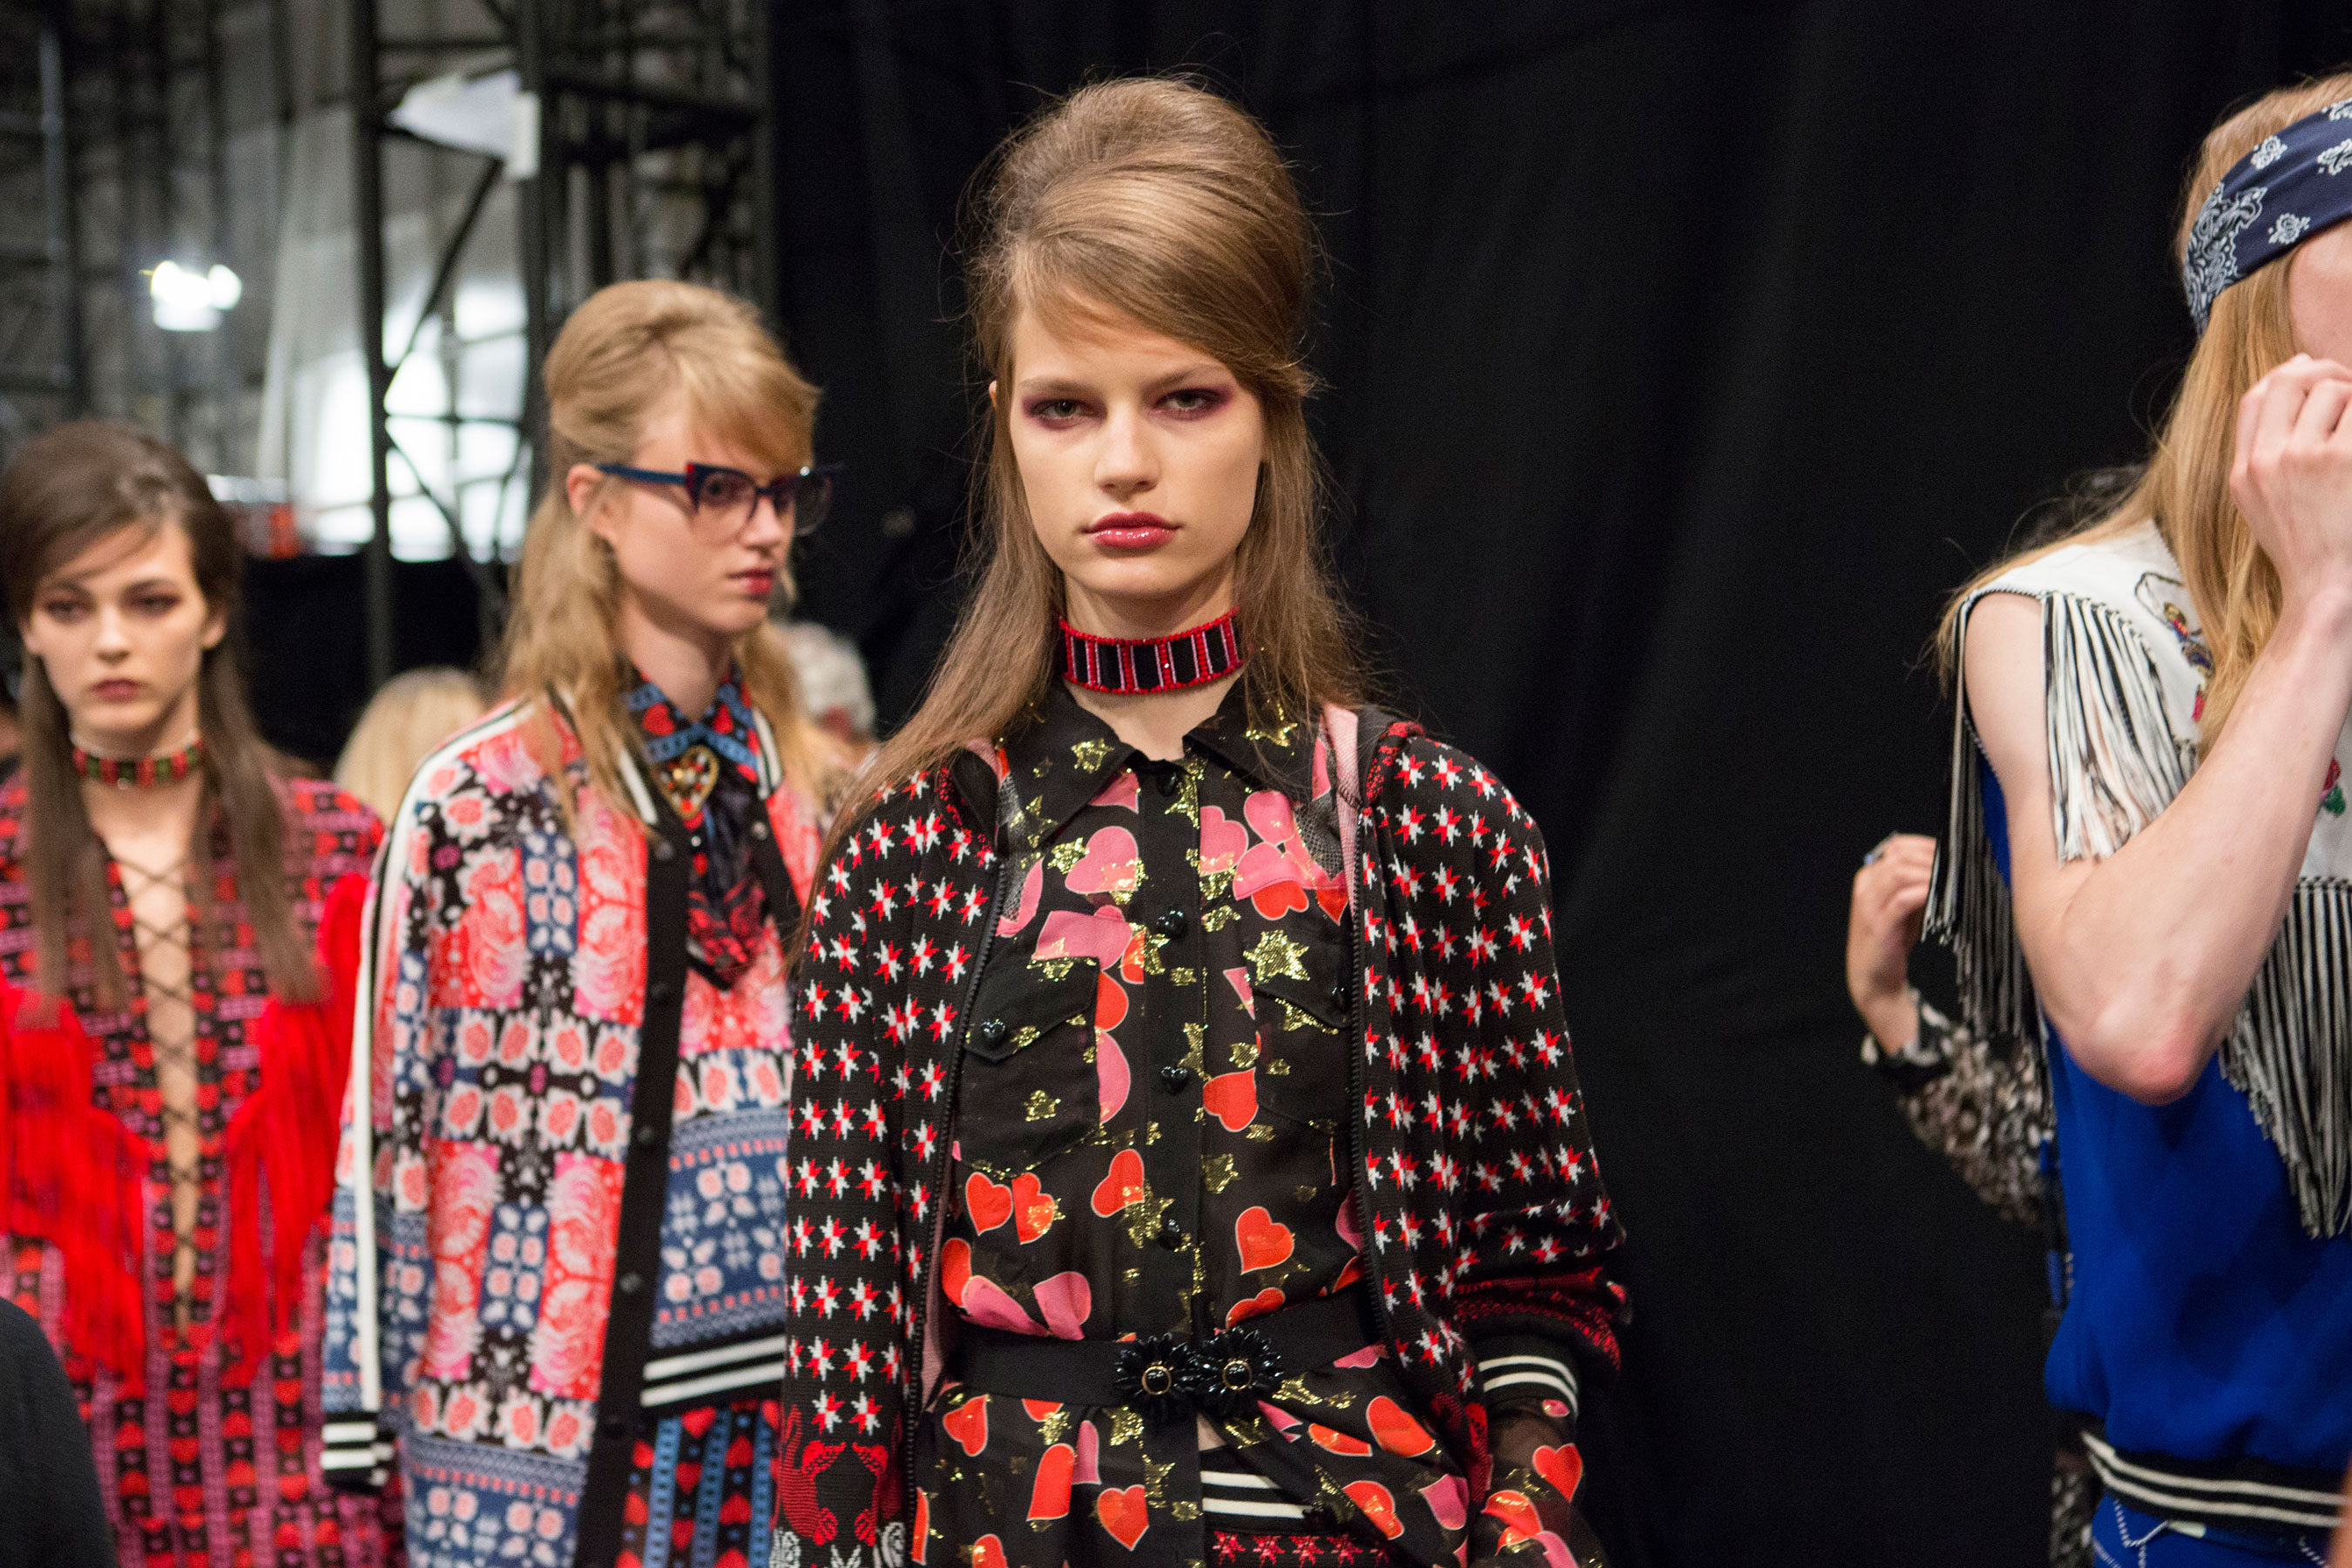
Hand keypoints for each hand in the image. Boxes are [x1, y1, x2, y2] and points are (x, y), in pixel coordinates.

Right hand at [1846, 834, 1933, 1049]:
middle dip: (1931, 857)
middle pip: (1898, 856)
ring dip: (1929, 873)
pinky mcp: (1878, 926)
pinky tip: (1939, 896)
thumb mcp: (1904, 907)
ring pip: (1898, 873)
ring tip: (1952, 880)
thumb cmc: (1893, 940)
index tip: (1952, 851)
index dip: (1926, 845)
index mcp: (1868, 877)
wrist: (1873, 979)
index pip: (1897, 847)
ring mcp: (1868, 906)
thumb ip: (1917, 885)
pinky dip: (1923, 893)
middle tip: (1958, 865)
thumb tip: (1949, 864)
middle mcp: (1864, 887)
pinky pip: (1901, 901)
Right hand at [2231, 353, 2351, 621]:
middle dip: (2328, 372)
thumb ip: (2267, 452)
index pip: (2256, 398)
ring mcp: (2303, 459)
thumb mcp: (2264, 505)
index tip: (2313, 373)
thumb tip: (2294, 373)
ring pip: (2334, 389)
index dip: (2288, 374)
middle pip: (2291, 380)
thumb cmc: (2310, 549)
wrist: (2327, 588)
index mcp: (2245, 472)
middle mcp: (2267, 461)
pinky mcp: (2343, 460)